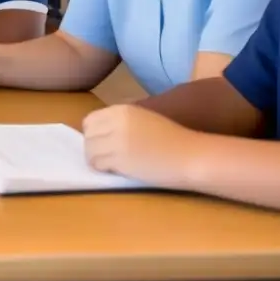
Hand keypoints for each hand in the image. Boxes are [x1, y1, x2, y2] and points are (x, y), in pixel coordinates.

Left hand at [82, 104, 199, 187]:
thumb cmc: (173, 140)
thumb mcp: (144, 119)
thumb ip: (121, 122)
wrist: (191, 156)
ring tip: (112, 165)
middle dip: (93, 147)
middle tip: (107, 157)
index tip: (104, 143)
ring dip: (97, 160)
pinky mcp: (120, 159)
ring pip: (89, 151)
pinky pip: (97, 164)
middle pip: (87, 136)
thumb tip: (100, 132)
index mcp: (122, 110)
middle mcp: (116, 122)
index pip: (90, 120)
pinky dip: (103, 169)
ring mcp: (117, 140)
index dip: (94, 134)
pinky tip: (117, 171)